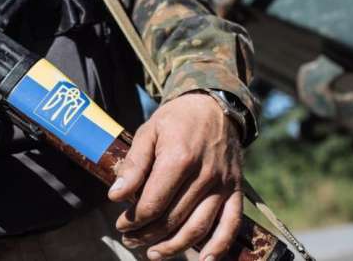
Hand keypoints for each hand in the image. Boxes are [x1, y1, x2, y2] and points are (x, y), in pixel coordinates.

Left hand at [108, 93, 242, 260]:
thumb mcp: (147, 132)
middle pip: (173, 219)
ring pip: (198, 228)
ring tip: (154, 253)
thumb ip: (134, 165)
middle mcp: (204, 175)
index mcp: (179, 158)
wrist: (214, 106)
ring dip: (174, 247)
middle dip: (147, 235)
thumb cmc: (176, 119)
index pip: (153, 203)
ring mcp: (223, 185)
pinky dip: (219, 246)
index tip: (121, 224)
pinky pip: (231, 224)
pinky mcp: (236, 190)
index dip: (134, 219)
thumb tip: (116, 195)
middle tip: (130, 240)